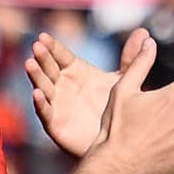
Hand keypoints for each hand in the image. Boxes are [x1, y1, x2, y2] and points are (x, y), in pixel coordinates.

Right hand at [24, 28, 120, 160]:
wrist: (112, 142)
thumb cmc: (114, 108)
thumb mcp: (123, 80)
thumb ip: (131, 57)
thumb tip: (143, 31)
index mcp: (75, 72)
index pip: (61, 56)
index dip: (53, 46)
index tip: (43, 35)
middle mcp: (62, 85)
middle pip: (49, 68)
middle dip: (42, 57)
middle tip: (36, 46)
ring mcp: (56, 104)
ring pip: (43, 87)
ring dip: (36, 76)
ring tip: (29, 64)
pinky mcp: (54, 124)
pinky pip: (45, 112)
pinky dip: (40, 103)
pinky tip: (37, 93)